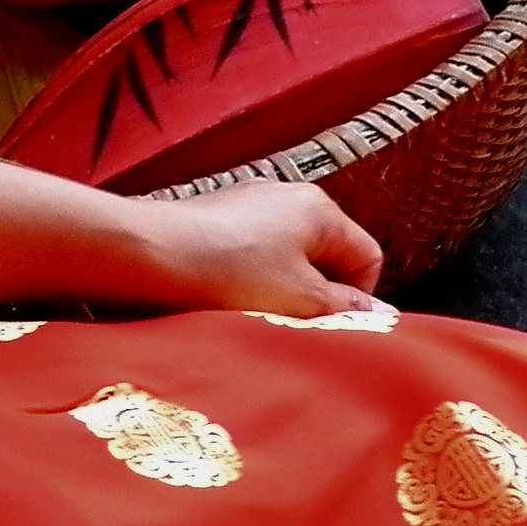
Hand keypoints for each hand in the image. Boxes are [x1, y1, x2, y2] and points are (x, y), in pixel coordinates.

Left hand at [120, 181, 383, 317]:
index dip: (357, 300)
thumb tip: (383, 316)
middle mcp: (287, 197)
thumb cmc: (227, 273)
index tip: (329, 327)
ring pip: (286, 262)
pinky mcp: (213, 222)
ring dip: (277, 295)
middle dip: (315, 298)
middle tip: (291, 329)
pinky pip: (249, 259)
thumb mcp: (299, 300)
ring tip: (251, 317)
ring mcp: (247, 206)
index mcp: (320, 209)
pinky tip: (221, 302)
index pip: (367, 257)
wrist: (143, 255)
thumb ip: (345, 309)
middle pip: (326, 259)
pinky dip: (244, 284)